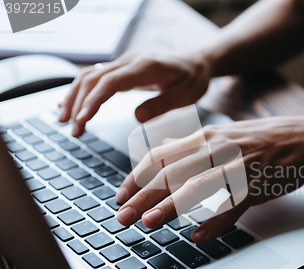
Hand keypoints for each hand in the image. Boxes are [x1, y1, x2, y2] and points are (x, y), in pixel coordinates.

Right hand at [58, 52, 210, 136]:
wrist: (197, 63)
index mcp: (146, 67)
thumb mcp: (186, 95)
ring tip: (65, 121)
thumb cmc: (193, 79)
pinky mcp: (122, 69)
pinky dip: (80, 90)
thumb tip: (136, 118)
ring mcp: (124, 63)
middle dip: (79, 104)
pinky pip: (95, 77)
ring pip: (90, 76)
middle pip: (94, 79)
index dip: (94, 100)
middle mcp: (130, 61)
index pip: (112, 82)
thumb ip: (162, 105)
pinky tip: (69, 105)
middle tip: (74, 130)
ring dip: (74, 97)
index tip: (83, 119)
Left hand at [114, 114, 303, 244]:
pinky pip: (234, 205)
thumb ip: (193, 143)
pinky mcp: (259, 183)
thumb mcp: (226, 134)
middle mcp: (219, 148)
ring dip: (171, 205)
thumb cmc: (266, 139)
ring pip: (199, 185)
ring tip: (149, 223)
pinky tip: (200, 236)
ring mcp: (240, 165)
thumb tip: (165, 145)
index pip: (162, 155)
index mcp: (207, 137)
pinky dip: (216, 222)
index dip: (138, 176)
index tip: (121, 195)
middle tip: (122, 216)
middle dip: (143, 195)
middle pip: (173, 171)